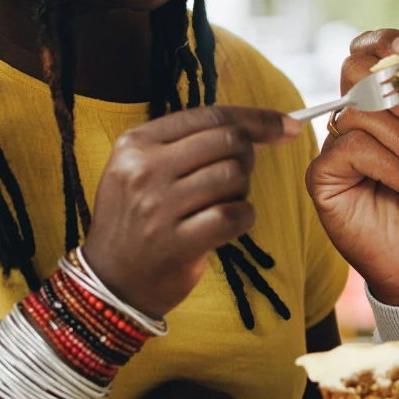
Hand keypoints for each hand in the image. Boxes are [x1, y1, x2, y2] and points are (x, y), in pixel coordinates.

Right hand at [84, 105, 299, 316]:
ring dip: (241, 191)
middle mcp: (144, 169)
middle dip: (247, 157)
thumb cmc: (138, 220)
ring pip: (234, 176)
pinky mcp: (177, 243)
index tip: (288, 125)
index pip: (210, 116)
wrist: (110, 282)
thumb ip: (188, 144)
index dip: (256, 119)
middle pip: (228, 141)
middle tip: (238, 178)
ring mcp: (158, 207)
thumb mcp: (141, 169)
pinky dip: (242, 218)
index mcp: (135, 143)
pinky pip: (235, 215)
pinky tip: (227, 225)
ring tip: (222, 204)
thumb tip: (260, 129)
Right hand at [307, 28, 398, 305]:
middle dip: (395, 88)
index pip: (371, 53)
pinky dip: (388, 164)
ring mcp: (338, 147)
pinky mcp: (324, 176)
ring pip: (358, 110)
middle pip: (353, 68)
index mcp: (390, 104)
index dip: (384, 42)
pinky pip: (348, 146)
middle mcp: (359, 120)